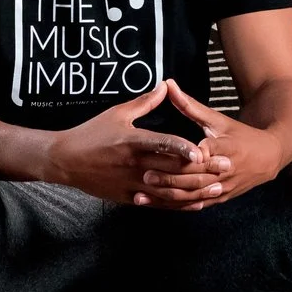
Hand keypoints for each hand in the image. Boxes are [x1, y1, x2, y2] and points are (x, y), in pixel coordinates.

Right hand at [42, 81, 211, 205]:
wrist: (66, 161)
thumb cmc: (91, 133)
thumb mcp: (117, 114)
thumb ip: (145, 102)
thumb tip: (165, 86)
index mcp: (132, 141)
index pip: (162, 144)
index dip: (184, 148)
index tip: (203, 150)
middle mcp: (134, 164)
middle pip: (173, 170)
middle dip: (202, 170)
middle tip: (226, 167)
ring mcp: (132, 184)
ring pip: (169, 191)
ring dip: (195, 190)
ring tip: (216, 187)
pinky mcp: (129, 198)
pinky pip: (158, 204)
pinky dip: (178, 204)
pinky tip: (195, 203)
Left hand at [130, 83, 287, 210]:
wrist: (268, 157)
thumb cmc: (239, 134)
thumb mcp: (216, 119)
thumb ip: (190, 105)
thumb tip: (168, 84)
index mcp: (225, 148)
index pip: (202, 154)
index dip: (182, 156)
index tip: (160, 153)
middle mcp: (225, 171)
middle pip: (194, 178)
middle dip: (169, 178)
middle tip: (144, 175)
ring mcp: (222, 188)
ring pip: (192, 196)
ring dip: (166, 197)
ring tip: (141, 195)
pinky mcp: (219, 199)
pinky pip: (194, 205)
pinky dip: (174, 207)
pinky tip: (155, 205)